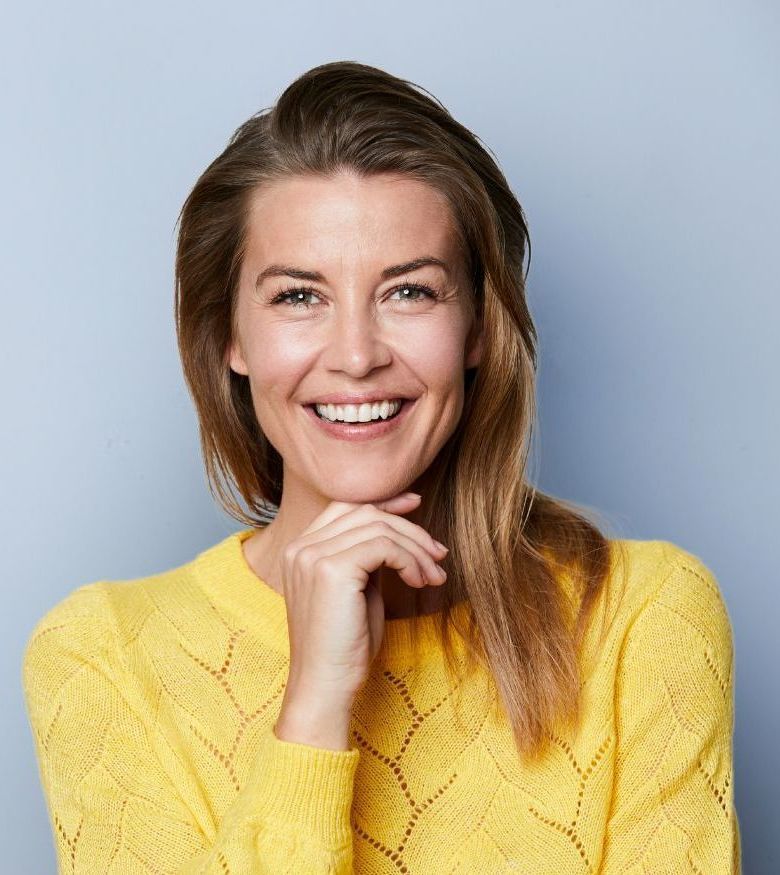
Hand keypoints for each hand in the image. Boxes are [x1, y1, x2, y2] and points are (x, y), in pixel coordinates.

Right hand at [278, 492, 448, 708]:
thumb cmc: (345, 646)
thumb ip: (367, 557)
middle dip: (410, 529)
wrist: (325, 686)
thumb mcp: (358, 590)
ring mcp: (312, 556)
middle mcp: (300, 546)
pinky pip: (384, 546)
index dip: (384, 502)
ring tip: (434, 576)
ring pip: (379, 527)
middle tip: (438, 555)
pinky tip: (419, 582)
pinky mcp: (331, 570)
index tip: (415, 505)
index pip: (346, 507)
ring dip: (416, 549)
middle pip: (366, 513)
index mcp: (300, 549)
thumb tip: (400, 532)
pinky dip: (410, 560)